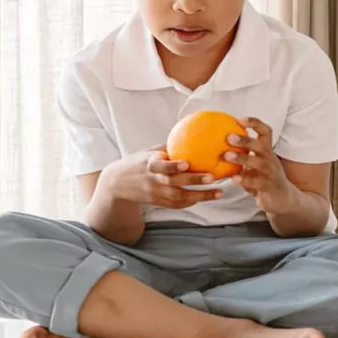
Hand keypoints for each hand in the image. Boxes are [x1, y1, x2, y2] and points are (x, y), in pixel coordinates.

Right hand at [97, 148, 222, 209]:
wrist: (117, 184)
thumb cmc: (138, 163)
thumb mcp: (149, 152)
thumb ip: (168, 147)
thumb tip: (193, 133)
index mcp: (149, 165)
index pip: (160, 166)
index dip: (172, 166)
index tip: (186, 163)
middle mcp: (153, 181)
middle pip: (174, 182)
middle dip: (193, 180)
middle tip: (212, 177)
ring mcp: (156, 194)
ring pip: (179, 197)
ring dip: (200, 195)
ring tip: (219, 192)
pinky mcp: (159, 202)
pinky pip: (177, 204)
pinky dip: (191, 202)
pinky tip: (207, 197)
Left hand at [226, 118, 299, 215]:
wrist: (283, 199)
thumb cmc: (263, 180)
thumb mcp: (254, 166)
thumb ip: (242, 157)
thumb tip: (217, 147)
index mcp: (267, 152)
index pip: (265, 131)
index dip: (254, 123)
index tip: (239, 119)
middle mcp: (271, 159)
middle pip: (261, 145)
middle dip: (246, 139)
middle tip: (229, 137)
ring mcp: (271, 173)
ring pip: (259, 162)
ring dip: (243, 158)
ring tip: (227, 155)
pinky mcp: (269, 187)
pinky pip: (257, 182)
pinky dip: (245, 180)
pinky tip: (234, 178)